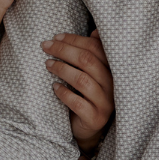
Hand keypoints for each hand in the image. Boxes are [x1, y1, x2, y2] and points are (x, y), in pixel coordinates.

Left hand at [44, 31, 113, 151]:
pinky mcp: (95, 118)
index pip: (95, 48)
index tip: (55, 37)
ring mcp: (105, 103)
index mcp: (113, 70)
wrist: (88, 128)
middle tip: (45, 47)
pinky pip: (78, 103)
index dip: (74, 40)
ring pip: (82, 80)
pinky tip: (54, 87)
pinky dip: (64, 93)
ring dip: (62, 69)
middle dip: (64, 50)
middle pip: (87, 61)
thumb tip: (95, 31)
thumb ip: (94, 54)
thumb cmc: (87, 95)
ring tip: (48, 65)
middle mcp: (112, 85)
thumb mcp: (92, 73)